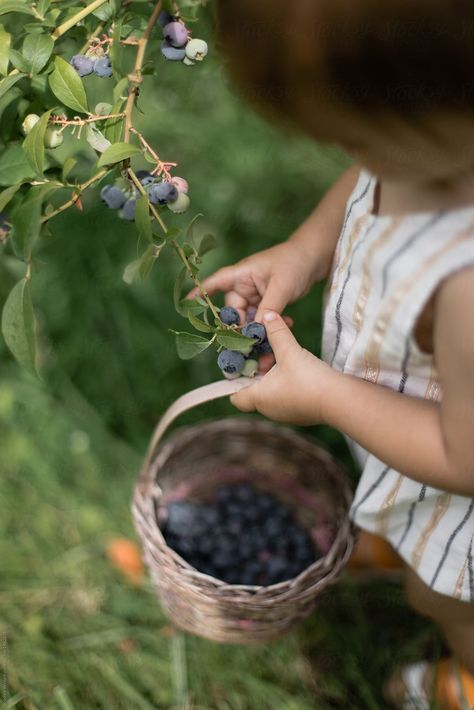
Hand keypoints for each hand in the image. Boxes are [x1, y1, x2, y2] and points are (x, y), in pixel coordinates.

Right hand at [187, 241, 316, 370]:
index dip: (200, 294)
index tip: (186, 305)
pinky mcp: (266, 302)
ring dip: (258, 329)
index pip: (215, 283)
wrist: (314, 258)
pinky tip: (284, 327)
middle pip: (233, 311)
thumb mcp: (282, 285)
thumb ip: (269, 307)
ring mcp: (255, 295)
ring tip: (270, 339)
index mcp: (241, 274)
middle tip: (249, 342)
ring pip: (248, 318)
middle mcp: (244, 285)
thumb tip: (257, 329)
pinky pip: (261, 318)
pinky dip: (269, 325)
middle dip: (240, 327)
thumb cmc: (294, 262)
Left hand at [230, 311, 334, 425]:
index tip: (243, 363)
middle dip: (255, 374)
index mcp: (259, 398)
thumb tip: (267, 315)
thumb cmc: (309, 379)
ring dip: (271, 379)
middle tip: (262, 356)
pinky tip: (296, 372)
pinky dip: (285, 386)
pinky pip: (285, 398)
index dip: (234, 381)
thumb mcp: (290, 351)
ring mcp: (284, 414)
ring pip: (269, 395)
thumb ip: (276, 333)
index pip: (235, 396)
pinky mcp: (299, 414)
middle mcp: (268, 410)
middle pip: (252, 392)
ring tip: (280, 360)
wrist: (340, 401)